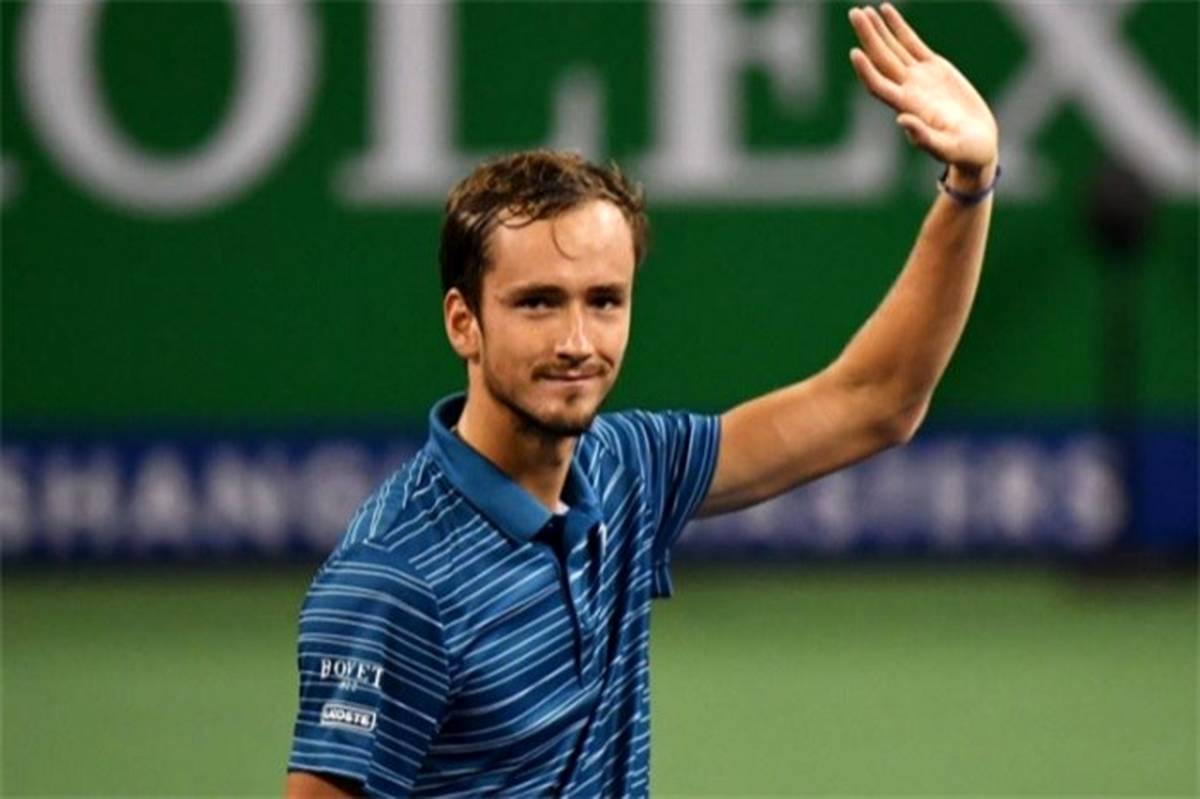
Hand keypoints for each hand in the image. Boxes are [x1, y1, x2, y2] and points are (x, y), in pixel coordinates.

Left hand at [848, 4, 998, 180]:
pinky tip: (885, 11)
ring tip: (861, 11)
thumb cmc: (963, 152)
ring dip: (877, 30)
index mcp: (908, 107)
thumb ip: (923, 136)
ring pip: (892, 48)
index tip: (855, 52)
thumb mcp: (946, 147)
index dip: (866, 71)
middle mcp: (907, 90)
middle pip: (881, 60)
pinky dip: (898, 28)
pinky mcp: (934, 68)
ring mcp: (918, 78)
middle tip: (854, 14)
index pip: (879, 86)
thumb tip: (901, 119)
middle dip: (868, 37)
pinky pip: (911, 43)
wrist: (977, 145)